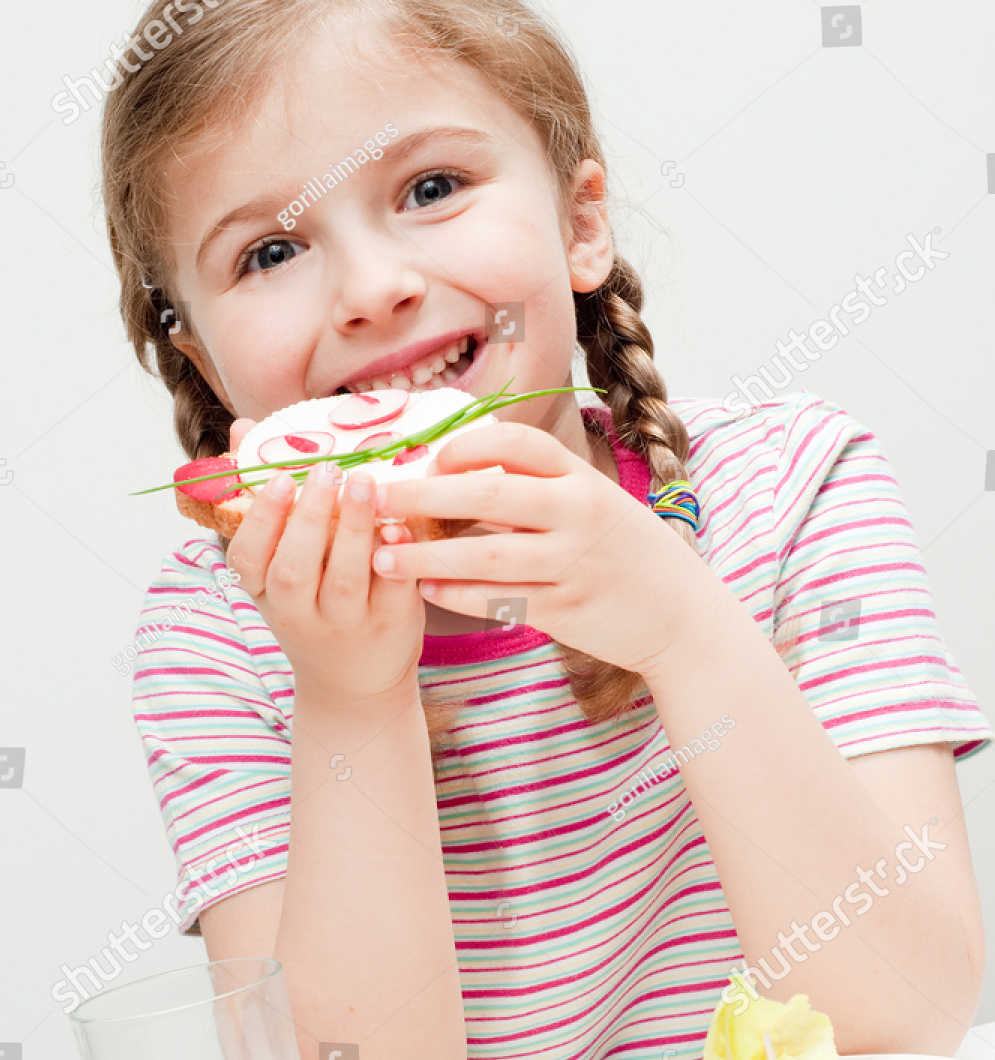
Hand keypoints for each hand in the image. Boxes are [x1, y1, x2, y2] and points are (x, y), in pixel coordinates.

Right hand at [226, 437, 424, 711]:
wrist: (356, 685)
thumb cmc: (314, 609)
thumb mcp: (279, 568)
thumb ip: (267, 500)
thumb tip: (244, 429)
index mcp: (266, 595)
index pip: (247, 560)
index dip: (261, 520)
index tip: (279, 480)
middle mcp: (301, 614)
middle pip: (295, 569)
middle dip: (309, 516)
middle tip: (326, 470)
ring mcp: (347, 622)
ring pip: (346, 578)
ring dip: (355, 527)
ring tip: (364, 480)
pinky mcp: (391, 625)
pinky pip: (393, 589)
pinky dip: (397, 557)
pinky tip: (400, 524)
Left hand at [370, 421, 707, 678]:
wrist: (684, 617)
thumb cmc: (628, 557)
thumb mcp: (597, 505)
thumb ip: (541, 490)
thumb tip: (461, 474)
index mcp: (583, 479)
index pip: (518, 441)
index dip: (466, 445)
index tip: (429, 460)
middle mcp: (580, 514)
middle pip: (490, 491)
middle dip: (423, 494)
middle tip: (376, 499)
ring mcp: (574, 563)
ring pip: (485, 555)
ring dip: (425, 556)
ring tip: (381, 558)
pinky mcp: (566, 610)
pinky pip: (498, 601)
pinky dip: (457, 596)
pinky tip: (427, 591)